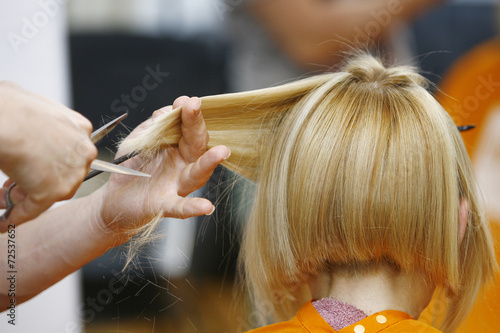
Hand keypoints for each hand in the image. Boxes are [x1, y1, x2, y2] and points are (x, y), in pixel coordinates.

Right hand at [0, 81, 96, 224]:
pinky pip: (36, 208)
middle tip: (16, 187)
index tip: (33, 168)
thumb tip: (26, 117)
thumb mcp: (35, 107)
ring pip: (51, 192)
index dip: (49, 163)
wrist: (5, 120)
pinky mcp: (55, 191)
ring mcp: (72, 172)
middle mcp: (83, 151)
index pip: (70, 153)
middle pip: (64, 174)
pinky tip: (6, 221)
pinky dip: (19, 215)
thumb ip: (41, 122)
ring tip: (6, 201)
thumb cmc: (10, 107)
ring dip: (26, 199)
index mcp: (81, 128)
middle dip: (39, 181)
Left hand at [95, 96, 229, 242]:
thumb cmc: (132, 167)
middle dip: (196, 124)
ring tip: (221, 152)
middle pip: (196, 144)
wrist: (114, 199)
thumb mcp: (141, 140)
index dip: (188, 112)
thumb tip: (168, 111)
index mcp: (178, 147)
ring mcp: (177, 185)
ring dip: (210, 162)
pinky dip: (194, 207)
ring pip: (197, 173)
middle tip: (194, 105)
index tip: (185, 100)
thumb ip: (155, 126)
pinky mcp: (165, 205)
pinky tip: (206, 207)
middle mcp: (183, 165)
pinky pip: (181, 207)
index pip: (188, 127)